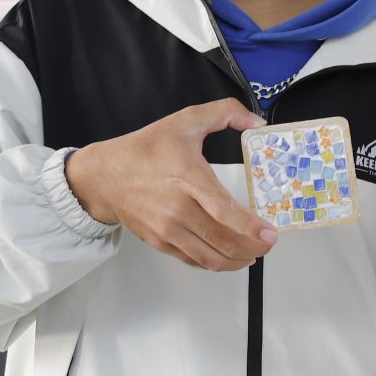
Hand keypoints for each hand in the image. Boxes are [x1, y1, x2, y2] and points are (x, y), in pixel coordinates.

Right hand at [65, 98, 277, 271]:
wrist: (104, 177)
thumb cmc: (145, 149)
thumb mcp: (185, 120)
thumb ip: (224, 112)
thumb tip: (256, 121)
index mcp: (188, 178)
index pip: (223, 211)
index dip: (251, 227)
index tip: (271, 234)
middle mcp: (178, 209)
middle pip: (223, 241)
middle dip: (254, 248)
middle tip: (268, 244)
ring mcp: (168, 229)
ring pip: (211, 258)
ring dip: (238, 261)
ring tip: (253, 254)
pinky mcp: (161, 242)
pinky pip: (194, 260)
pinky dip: (215, 262)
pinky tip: (228, 256)